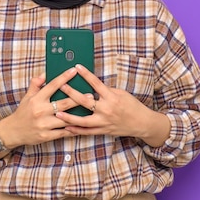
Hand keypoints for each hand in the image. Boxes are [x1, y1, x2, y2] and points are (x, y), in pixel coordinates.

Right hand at [0, 68, 82, 150]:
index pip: (52, 85)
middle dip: (78, 98)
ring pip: (65, 119)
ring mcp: (44, 125)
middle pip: (63, 104)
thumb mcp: (27, 96)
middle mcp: (40, 111)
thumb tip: (45, 73)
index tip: (74, 71)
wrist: (13, 131)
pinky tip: (82, 125)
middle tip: (90, 94)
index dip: (64, 77)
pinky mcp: (46, 136)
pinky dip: (73, 129)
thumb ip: (36, 84)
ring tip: (90, 110)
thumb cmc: (23, 112)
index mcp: (37, 99)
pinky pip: (63, 132)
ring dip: (79, 115)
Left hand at [56, 64, 170, 146]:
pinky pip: (87, 131)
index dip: (86, 74)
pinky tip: (67, 127)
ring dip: (69, 117)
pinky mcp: (103, 130)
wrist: (142, 123)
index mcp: (112, 98)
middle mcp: (106, 110)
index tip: (77, 67)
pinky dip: (76, 130)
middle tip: (61, 87)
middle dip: (72, 94)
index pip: (96, 84)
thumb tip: (93, 87)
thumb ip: (107, 91)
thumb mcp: (121, 93)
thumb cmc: (132, 106)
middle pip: (85, 101)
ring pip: (83, 121)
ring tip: (57, 113)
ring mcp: (104, 122)